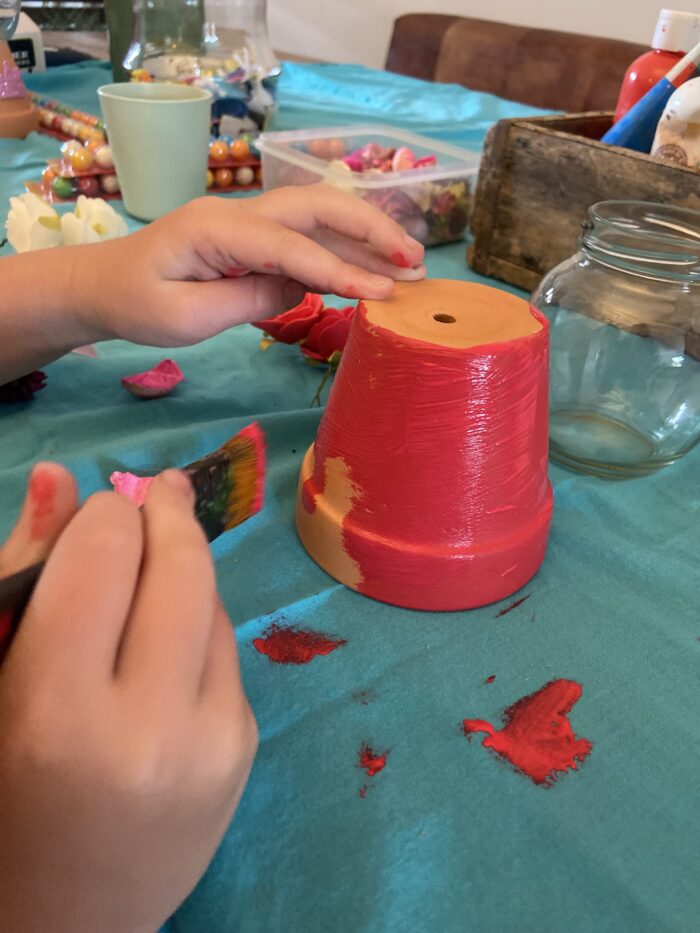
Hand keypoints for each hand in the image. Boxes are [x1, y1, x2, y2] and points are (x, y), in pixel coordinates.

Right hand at [0, 468, 256, 932]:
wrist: (64, 915)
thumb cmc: (3, 793)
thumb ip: (21, 574)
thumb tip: (59, 476)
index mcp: (59, 713)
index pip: (105, 554)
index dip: (102, 513)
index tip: (95, 512)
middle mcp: (151, 727)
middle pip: (183, 565)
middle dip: (167, 513)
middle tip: (156, 491)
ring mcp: (213, 742)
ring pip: (214, 601)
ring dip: (186, 568)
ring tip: (154, 567)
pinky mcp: (246, 751)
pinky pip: (228, 650)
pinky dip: (200, 624)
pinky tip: (168, 639)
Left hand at [83, 183, 425, 345]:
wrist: (104, 285)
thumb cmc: (136, 303)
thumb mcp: (184, 317)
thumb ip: (245, 300)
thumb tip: (300, 291)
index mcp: (215, 227)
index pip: (289, 245)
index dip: (338, 269)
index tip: (381, 292)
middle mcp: (239, 213)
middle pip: (317, 206)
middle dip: (370, 230)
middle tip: (415, 262)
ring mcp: (249, 222)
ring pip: (318, 219)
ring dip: (366, 240)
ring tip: (411, 267)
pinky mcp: (255, 240)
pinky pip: (306, 241)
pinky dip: (343, 255)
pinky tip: (373, 273)